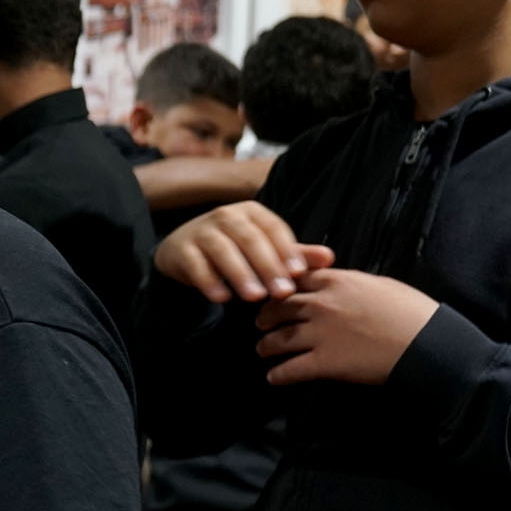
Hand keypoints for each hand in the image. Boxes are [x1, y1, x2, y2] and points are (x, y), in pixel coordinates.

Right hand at [154, 201, 334, 304]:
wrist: (184, 250)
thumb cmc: (235, 250)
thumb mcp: (265, 249)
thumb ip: (295, 255)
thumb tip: (329, 258)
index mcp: (252, 212)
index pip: (273, 229)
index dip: (287, 251)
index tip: (299, 274)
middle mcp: (225, 215)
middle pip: (249, 239)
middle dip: (267, 266)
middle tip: (282, 292)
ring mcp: (201, 230)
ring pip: (222, 250)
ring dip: (240, 274)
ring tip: (254, 298)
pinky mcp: (181, 249)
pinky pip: (196, 265)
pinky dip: (209, 282)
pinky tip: (222, 298)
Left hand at [254, 269, 439, 384]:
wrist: (428, 343)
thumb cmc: (412, 312)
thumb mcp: (378, 284)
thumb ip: (350, 284)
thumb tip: (338, 286)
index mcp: (336, 281)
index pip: (294, 279)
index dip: (279, 287)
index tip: (273, 294)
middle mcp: (321, 304)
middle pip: (278, 307)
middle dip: (265, 316)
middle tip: (260, 323)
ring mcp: (321, 334)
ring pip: (278, 338)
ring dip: (266, 345)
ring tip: (262, 350)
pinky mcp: (326, 362)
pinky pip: (291, 369)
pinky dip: (278, 375)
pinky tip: (273, 378)